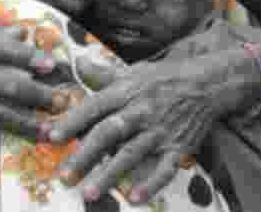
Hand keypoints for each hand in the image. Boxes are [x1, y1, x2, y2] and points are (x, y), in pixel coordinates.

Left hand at [46, 54, 243, 203]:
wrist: (208, 84)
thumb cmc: (165, 78)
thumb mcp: (134, 70)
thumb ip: (104, 74)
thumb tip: (77, 63)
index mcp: (128, 91)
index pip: (95, 106)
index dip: (73, 121)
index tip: (52, 137)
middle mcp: (142, 111)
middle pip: (109, 133)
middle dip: (84, 155)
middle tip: (64, 176)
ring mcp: (160, 131)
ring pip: (131, 154)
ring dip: (109, 175)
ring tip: (89, 194)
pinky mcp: (178, 147)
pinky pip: (164, 169)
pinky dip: (150, 184)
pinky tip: (134, 198)